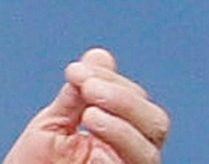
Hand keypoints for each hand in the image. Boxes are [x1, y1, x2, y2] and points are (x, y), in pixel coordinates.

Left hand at [3, 48, 169, 163]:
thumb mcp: (53, 124)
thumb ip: (77, 95)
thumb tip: (99, 55)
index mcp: (118, 135)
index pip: (136, 101)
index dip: (111, 79)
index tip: (75, 71)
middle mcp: (129, 155)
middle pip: (155, 122)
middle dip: (123, 99)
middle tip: (88, 88)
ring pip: (149, 149)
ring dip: (121, 124)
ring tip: (89, 115)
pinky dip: (118, 150)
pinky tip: (94, 136)